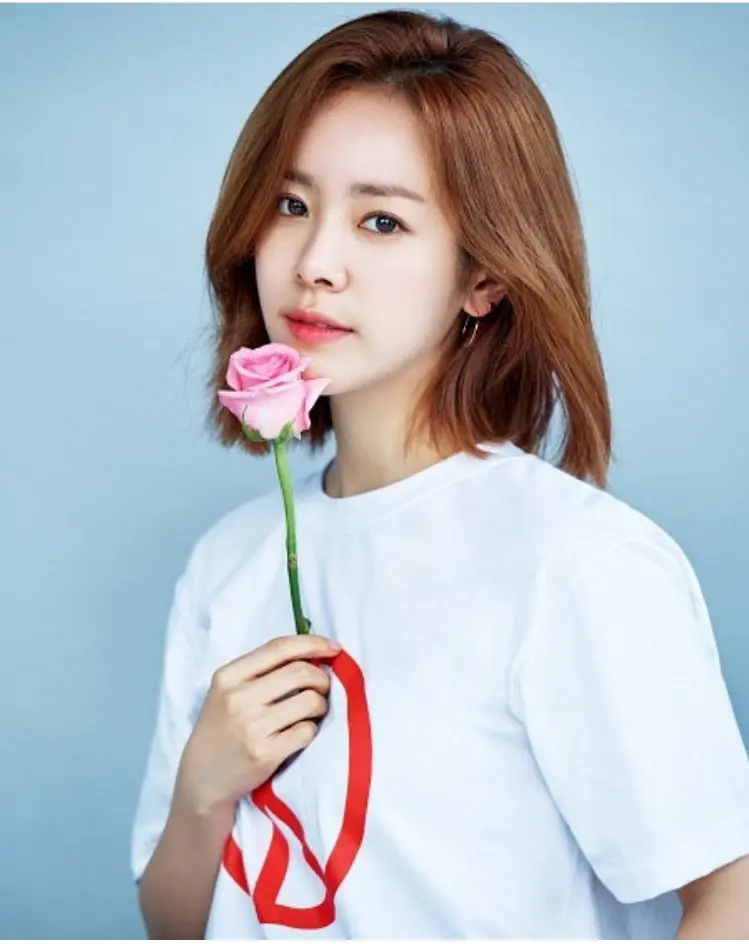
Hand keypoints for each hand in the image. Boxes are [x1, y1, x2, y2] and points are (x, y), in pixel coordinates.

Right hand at [175, 633, 340, 821]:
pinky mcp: (265, 753)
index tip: (334, 647)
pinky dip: (312, 729)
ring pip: (310, 701)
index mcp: (228, 676)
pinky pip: (307, 731)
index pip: (280, 647)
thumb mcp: (226, 691)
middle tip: (323, 687)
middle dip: (322, 678)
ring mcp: (251, 727)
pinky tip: (301, 732)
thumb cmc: (221, 729)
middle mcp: (238, 698)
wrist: (201, 779)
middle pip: (300, 672)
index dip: (313, 643)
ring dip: (321, 705)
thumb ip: (260, 671)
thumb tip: (311, 655)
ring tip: (313, 711)